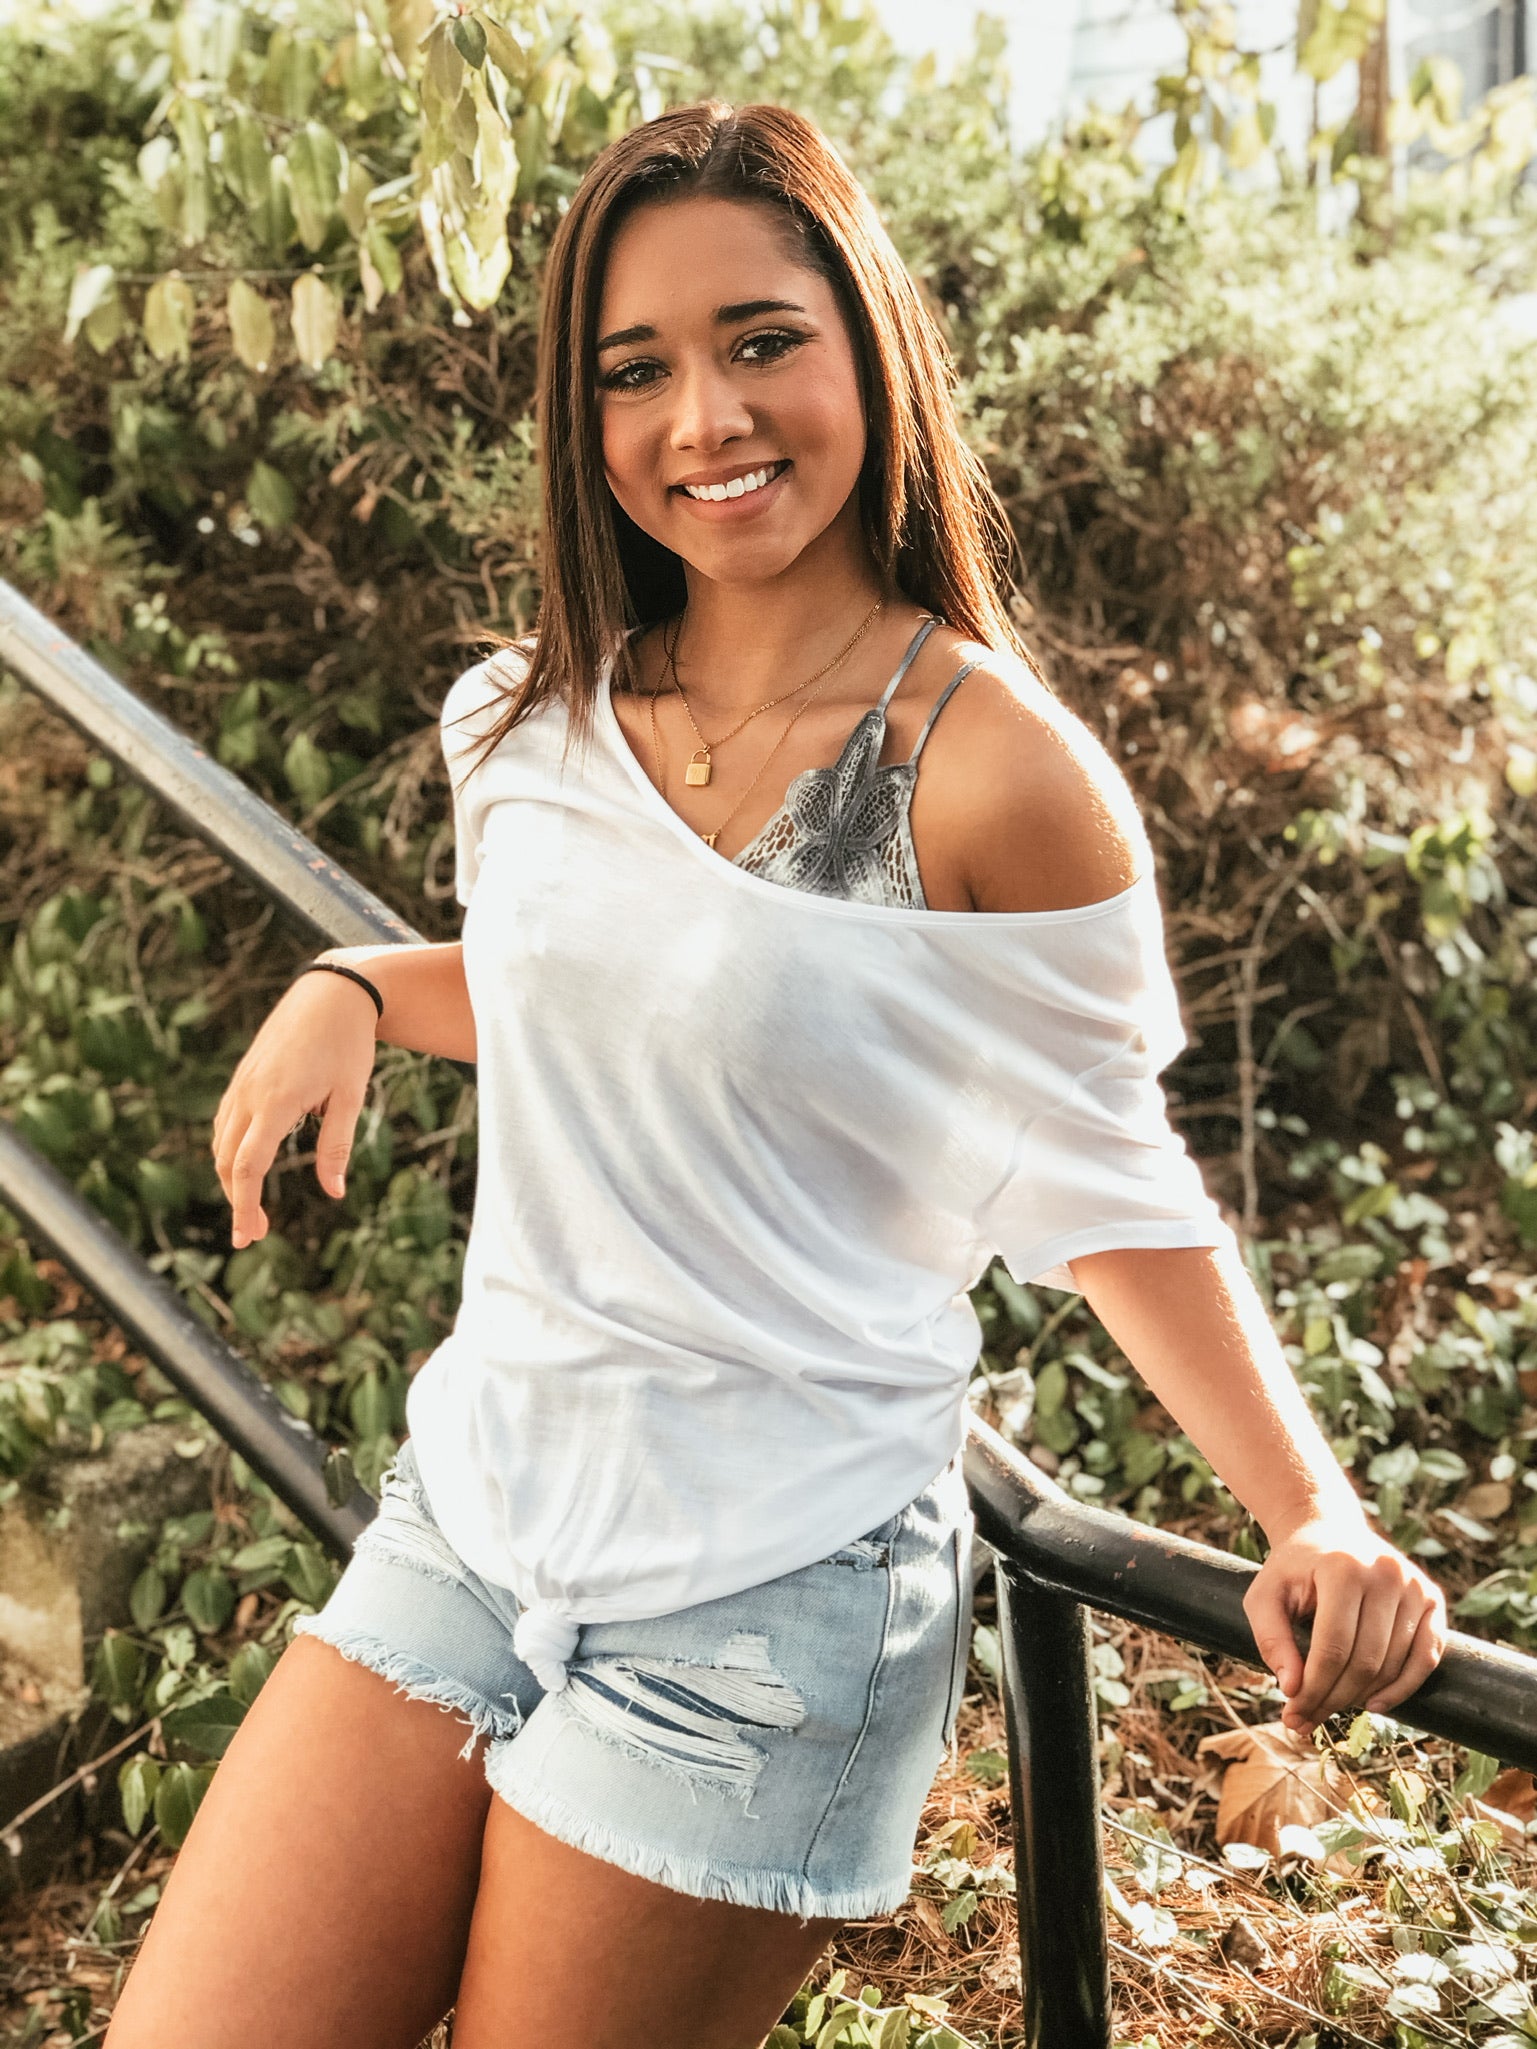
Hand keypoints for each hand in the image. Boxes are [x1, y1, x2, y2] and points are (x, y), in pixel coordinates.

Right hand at [212, 969, 377, 1247]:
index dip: (245, 1206)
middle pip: (228, 1161)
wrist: (331, 993)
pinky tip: (244, 1166)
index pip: (249, 1166)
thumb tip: (335, 1191)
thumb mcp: (350, 1097)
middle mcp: (250, 1094)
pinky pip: (225, 1122)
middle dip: (235, 1200)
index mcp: (276, 1102)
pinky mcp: (243, 1076)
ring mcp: (242, 1084)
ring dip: (230, 1178)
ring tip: (249, 1207)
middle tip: (252, 1234)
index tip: (249, 1236)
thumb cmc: (348, 1044)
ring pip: (222, 1142)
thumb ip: (337, 1146)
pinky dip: (229, 1151)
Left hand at [1242, 1510, 1447, 1736]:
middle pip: (1365, 1661)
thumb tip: (1292, 1690)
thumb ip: (1272, 1640)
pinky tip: (1375, 1704)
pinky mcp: (1432, 1598)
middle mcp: (1385, 1573)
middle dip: (1334, 1699)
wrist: (1328, 1532)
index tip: (1293, 1714)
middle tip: (1308, 1721)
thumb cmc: (1292, 1570)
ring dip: (1363, 1698)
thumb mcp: (1264, 1596)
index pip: (1333, 1647)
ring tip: (1332, 1710)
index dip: (1314, 1689)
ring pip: (1394, 1664)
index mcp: (1342, 1568)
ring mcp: (1414, 1585)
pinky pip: (1427, 1656)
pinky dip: (1404, 1687)